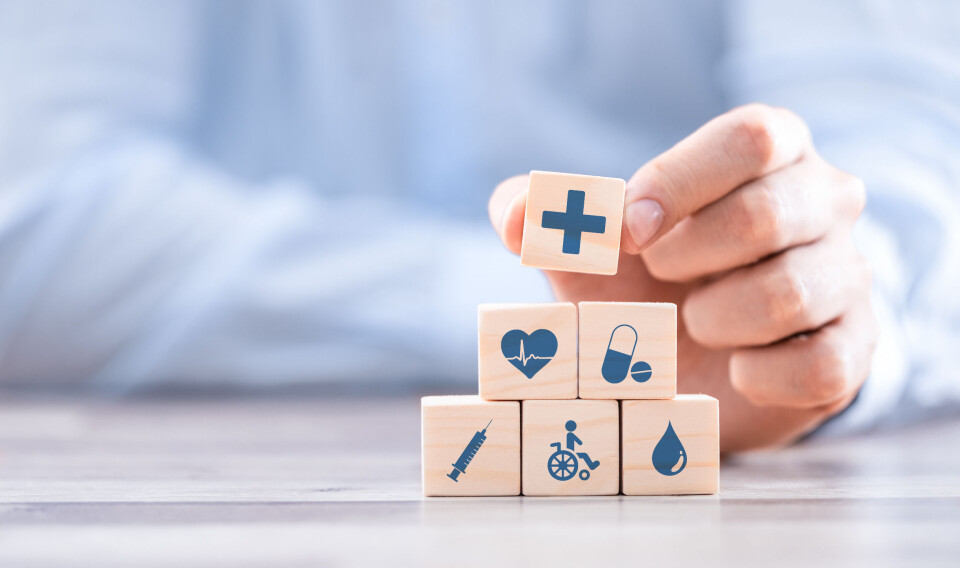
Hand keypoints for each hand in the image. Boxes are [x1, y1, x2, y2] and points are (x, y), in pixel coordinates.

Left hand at [488, 104, 877, 451]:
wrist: (687, 361)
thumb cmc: (643, 283)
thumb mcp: (589, 247)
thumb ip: (544, 219)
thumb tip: (516, 216)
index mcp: (769, 151)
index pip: (751, 138)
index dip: (679, 183)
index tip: (629, 233)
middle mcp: (825, 201)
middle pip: (766, 214)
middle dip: (686, 259)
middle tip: (661, 281)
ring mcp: (848, 275)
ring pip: (789, 293)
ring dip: (714, 320)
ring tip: (696, 324)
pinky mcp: (856, 349)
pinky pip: (818, 365)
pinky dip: (756, 376)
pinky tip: (734, 369)